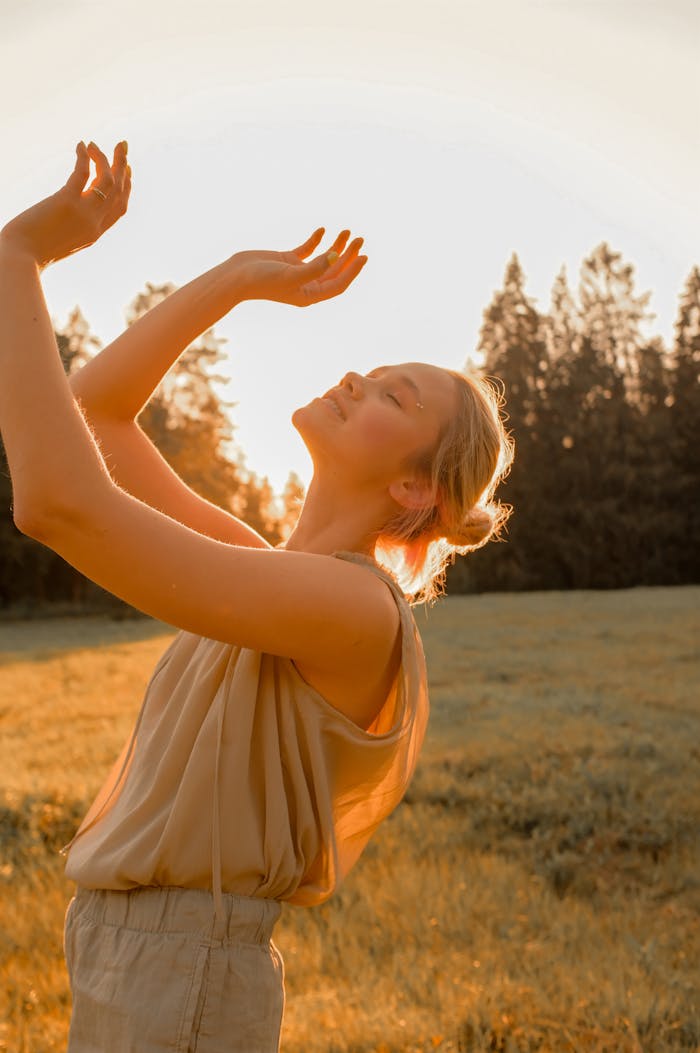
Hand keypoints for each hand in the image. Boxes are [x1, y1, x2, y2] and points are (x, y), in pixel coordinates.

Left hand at [0, 140, 130, 268]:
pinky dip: (84, 157)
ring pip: (107, 180)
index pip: (120, 208)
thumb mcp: (60, 239)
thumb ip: (69, 225)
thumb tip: (65, 208)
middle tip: (122, 145)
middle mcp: (95, 223)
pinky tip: (81, 145)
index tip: (126, 169)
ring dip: (105, 158)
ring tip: (95, 143)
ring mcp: (84, 214)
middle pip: (119, 191)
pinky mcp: (67, 202)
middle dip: (123, 166)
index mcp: (95, 234)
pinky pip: (82, 173)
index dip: (126, 187)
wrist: (20, 258)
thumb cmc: (31, 251)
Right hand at [230, 228, 367, 305]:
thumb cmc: (262, 280)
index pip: (338, 284)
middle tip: (359, 239)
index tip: (364, 256)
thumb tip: (336, 255)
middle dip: (348, 255)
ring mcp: (298, 272)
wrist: (235, 276)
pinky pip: (308, 249)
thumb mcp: (291, 274)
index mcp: (310, 295)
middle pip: (334, 270)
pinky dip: (316, 240)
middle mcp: (306, 285)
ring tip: (347, 232)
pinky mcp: (288, 260)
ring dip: (336, 246)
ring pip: (324, 259)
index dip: (352, 271)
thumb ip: (315, 266)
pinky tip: (323, 230)